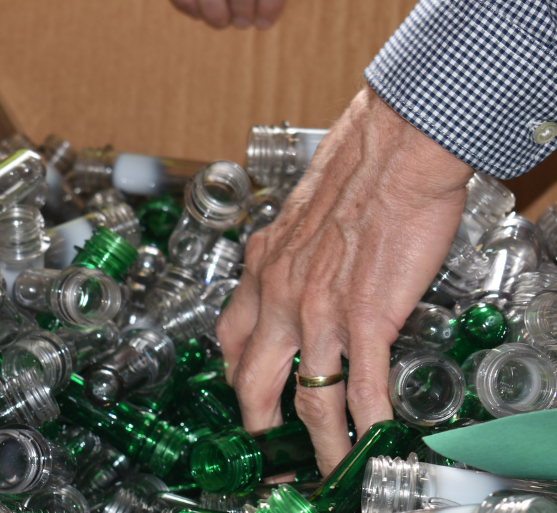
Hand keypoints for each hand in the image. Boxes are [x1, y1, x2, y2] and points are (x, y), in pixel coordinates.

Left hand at [217, 86, 472, 471]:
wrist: (393, 151)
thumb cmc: (356, 174)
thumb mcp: (298, 219)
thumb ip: (291, 256)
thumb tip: (302, 276)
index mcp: (260, 270)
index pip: (230, 343)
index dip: (236, 383)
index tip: (246, 404)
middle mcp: (277, 296)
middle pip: (254, 384)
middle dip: (261, 432)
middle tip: (272, 458)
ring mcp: (318, 311)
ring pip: (309, 399)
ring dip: (320, 447)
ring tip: (328, 473)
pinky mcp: (365, 316)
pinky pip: (362, 387)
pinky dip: (366, 425)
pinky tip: (371, 443)